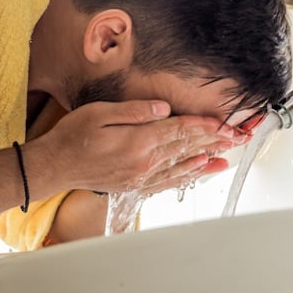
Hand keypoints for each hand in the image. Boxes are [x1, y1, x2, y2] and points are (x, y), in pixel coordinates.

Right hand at [31, 100, 246, 194]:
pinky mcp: (138, 184)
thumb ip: (135, 111)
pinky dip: (191, 174)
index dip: (204, 124)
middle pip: (187, 146)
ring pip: (184, 163)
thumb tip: (163, 108)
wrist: (54, 167)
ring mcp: (143, 176)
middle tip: (238, 135)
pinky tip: (204, 168)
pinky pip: (171, 180)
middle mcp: (145, 162)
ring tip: (230, 150)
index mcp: (138, 142)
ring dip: (209, 155)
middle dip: (215, 139)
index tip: (224, 121)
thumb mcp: (100, 113)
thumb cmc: (72, 137)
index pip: (179, 130)